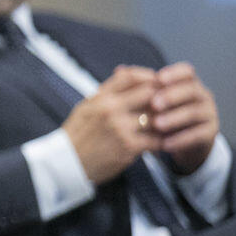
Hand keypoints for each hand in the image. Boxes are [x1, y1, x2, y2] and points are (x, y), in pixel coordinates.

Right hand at [62, 65, 160, 183]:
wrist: (66, 163)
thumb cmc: (77, 135)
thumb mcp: (86, 107)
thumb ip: (107, 91)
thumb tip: (125, 72)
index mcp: (100, 98)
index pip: (130, 76)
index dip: (147, 76)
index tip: (156, 83)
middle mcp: (110, 109)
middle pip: (149, 92)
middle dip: (161, 98)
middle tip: (169, 105)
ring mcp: (120, 128)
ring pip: (157, 117)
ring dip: (165, 121)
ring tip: (167, 125)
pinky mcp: (129, 147)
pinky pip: (156, 140)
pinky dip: (161, 141)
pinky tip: (160, 142)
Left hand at [150, 61, 218, 173]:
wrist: (181, 141)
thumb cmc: (162, 114)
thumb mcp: (152, 100)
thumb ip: (140, 86)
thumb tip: (119, 70)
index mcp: (188, 83)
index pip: (186, 71)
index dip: (174, 73)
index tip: (158, 78)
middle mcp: (201, 95)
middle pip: (191, 90)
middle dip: (172, 96)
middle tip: (154, 103)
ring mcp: (208, 113)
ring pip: (195, 112)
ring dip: (175, 118)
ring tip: (157, 124)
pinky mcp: (210, 132)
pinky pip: (198, 134)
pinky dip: (181, 139)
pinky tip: (165, 144)